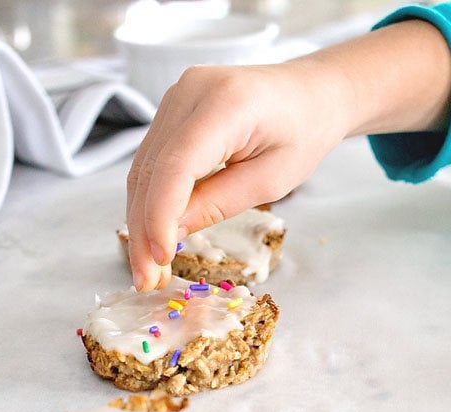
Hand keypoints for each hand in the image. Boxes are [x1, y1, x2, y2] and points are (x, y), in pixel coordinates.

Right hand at [125, 60, 350, 289]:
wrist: (310, 93)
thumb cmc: (303, 133)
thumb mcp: (272, 178)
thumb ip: (220, 202)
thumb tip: (170, 232)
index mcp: (225, 103)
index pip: (176, 165)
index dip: (161, 215)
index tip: (160, 258)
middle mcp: (189, 92)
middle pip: (151, 170)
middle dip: (144, 229)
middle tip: (147, 280)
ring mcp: (176, 97)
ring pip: (143, 168)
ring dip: (141, 221)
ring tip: (149, 269)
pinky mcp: (172, 110)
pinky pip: (152, 161)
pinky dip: (151, 201)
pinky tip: (154, 237)